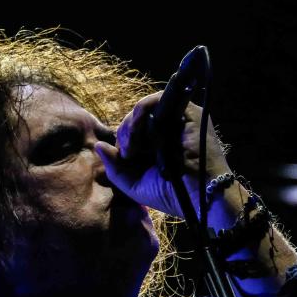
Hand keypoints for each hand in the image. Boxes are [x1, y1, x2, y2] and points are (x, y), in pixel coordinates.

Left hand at [94, 91, 232, 218]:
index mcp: (155, 144)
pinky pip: (157, 99)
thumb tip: (98, 145)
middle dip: (126, 134)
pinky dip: (142, 110)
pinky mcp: (187, 113)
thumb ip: (114, 167)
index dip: (123, 140)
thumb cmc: (170, 195)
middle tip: (130, 154)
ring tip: (134, 147)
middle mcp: (167, 129)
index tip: (125, 158)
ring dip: (131, 126)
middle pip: (135, 119)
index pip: (131, 131)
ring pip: (143, 109)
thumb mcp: (134, 184)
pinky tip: (138, 130)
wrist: (199, 197)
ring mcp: (177, 120)